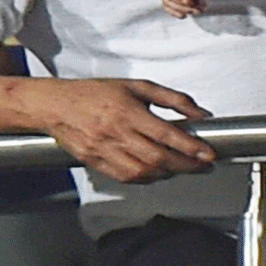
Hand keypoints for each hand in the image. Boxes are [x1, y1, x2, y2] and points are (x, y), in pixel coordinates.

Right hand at [37, 78, 216, 182]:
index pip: (166, 134)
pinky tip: (156, 173)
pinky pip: (126, 178)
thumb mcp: (137, 86)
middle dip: (186, 165)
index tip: (208, 154)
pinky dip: (146, 179)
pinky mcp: (95, 163)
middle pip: (158, 158)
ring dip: (167, 174)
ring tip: (181, 168)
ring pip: (143, 172)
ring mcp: (104, 151)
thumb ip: (171, 99)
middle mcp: (116, 133)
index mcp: (127, 111)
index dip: (191, 147)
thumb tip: (199, 113)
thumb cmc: (96, 92)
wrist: (56, 105)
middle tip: (202, 165)